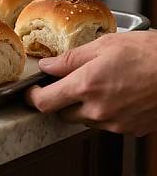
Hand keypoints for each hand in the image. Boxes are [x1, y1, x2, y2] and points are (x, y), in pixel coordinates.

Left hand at [26, 31, 156, 136]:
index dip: (31, 97)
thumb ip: (69, 59)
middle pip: (61, 113)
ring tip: (98, 82)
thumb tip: (46, 66)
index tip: (29, 90)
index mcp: (86, 86)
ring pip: (83, 119)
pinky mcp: (130, 130)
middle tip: (66, 80)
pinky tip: (115, 93)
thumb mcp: (102, 45)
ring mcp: (114, 123)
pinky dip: (102, 111)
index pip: (44, 102)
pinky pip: (105, 123)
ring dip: (81, 105)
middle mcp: (97, 110)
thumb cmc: (146, 53)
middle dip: (59, 98)